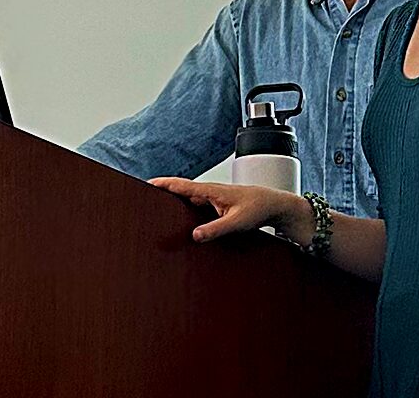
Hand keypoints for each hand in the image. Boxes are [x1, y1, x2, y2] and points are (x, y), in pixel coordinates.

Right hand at [148, 178, 297, 241]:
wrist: (274, 205)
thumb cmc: (259, 208)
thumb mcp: (237, 222)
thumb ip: (215, 229)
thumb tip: (194, 235)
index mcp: (212, 191)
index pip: (182, 186)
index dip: (163, 184)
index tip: (146, 184)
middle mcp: (210, 192)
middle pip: (180, 191)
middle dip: (162, 192)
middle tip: (143, 197)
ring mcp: (213, 198)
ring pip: (187, 200)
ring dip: (173, 201)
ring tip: (155, 208)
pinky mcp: (217, 206)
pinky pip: (195, 206)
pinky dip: (184, 210)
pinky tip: (179, 220)